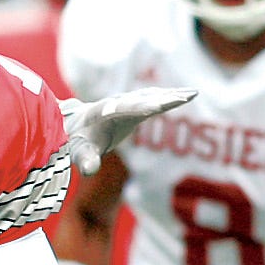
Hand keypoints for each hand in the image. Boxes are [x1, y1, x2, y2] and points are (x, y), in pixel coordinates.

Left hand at [63, 86, 195, 174]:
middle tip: (185, 96)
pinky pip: (152, 98)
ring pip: (150, 96)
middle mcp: (117, 103)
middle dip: (163, 98)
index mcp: (104, 112)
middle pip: (143, 100)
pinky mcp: (132, 105)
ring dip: (170, 95)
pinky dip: (168, 96)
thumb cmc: (75, 140)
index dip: (143, 107)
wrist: (72, 124)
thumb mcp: (77, 151)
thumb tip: (90, 170)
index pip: (126, 109)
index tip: (158, 104)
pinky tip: (185, 95)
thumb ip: (85, 159)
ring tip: (191, 94)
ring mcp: (125, 102)